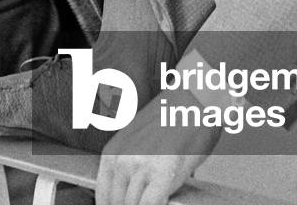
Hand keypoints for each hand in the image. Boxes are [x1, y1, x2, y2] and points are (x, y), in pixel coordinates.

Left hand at [96, 91, 218, 204]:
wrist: (193, 101)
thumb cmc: (170, 119)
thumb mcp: (137, 140)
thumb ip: (129, 165)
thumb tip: (129, 192)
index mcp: (113, 151)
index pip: (103, 194)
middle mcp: (123, 159)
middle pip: (117, 203)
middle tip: (143, 201)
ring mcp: (142, 167)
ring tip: (155, 200)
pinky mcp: (163, 174)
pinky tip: (164, 201)